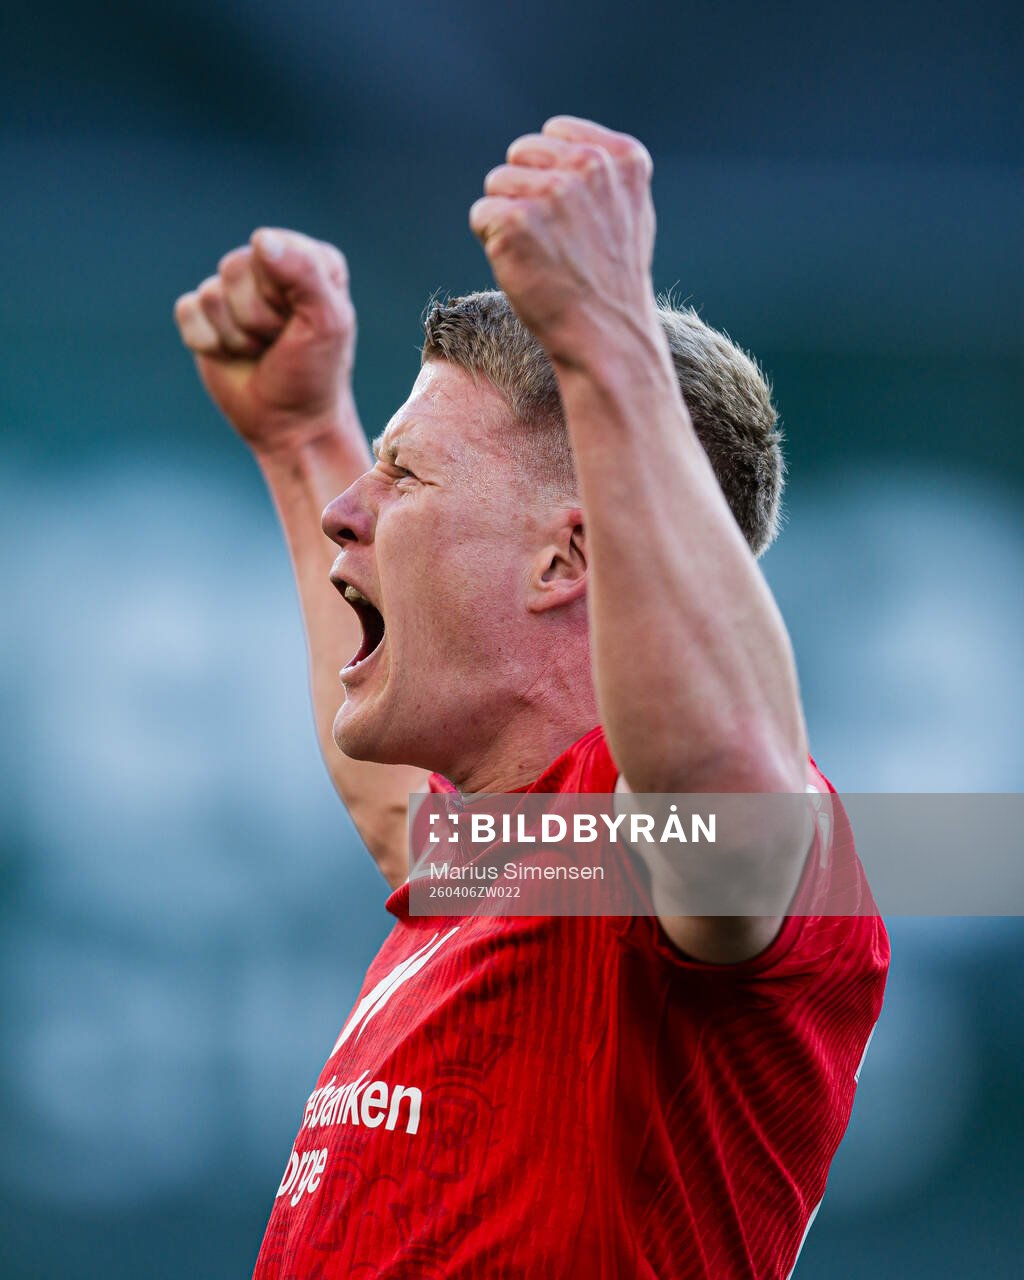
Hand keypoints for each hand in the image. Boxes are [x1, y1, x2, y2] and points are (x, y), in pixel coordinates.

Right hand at [174, 229, 355, 453]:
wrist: (291, 424)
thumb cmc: (315, 373)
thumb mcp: (326, 323)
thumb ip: (304, 274)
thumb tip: (261, 240)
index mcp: (310, 259)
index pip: (270, 250)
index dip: (279, 294)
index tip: (300, 322)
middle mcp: (271, 266)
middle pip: (234, 268)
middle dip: (256, 319)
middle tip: (279, 342)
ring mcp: (234, 290)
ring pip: (210, 294)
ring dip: (237, 337)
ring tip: (261, 350)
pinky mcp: (203, 314)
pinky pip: (187, 311)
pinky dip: (209, 343)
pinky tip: (233, 355)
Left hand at [470, 116, 657, 365]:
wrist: (606, 336)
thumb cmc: (611, 282)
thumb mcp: (627, 212)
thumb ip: (599, 173)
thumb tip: (551, 142)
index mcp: (621, 158)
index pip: (554, 134)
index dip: (551, 175)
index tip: (571, 219)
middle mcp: (589, 166)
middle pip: (521, 153)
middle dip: (525, 192)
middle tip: (552, 241)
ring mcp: (550, 192)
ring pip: (497, 182)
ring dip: (507, 218)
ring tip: (540, 255)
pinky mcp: (515, 220)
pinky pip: (481, 215)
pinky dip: (493, 244)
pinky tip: (523, 267)